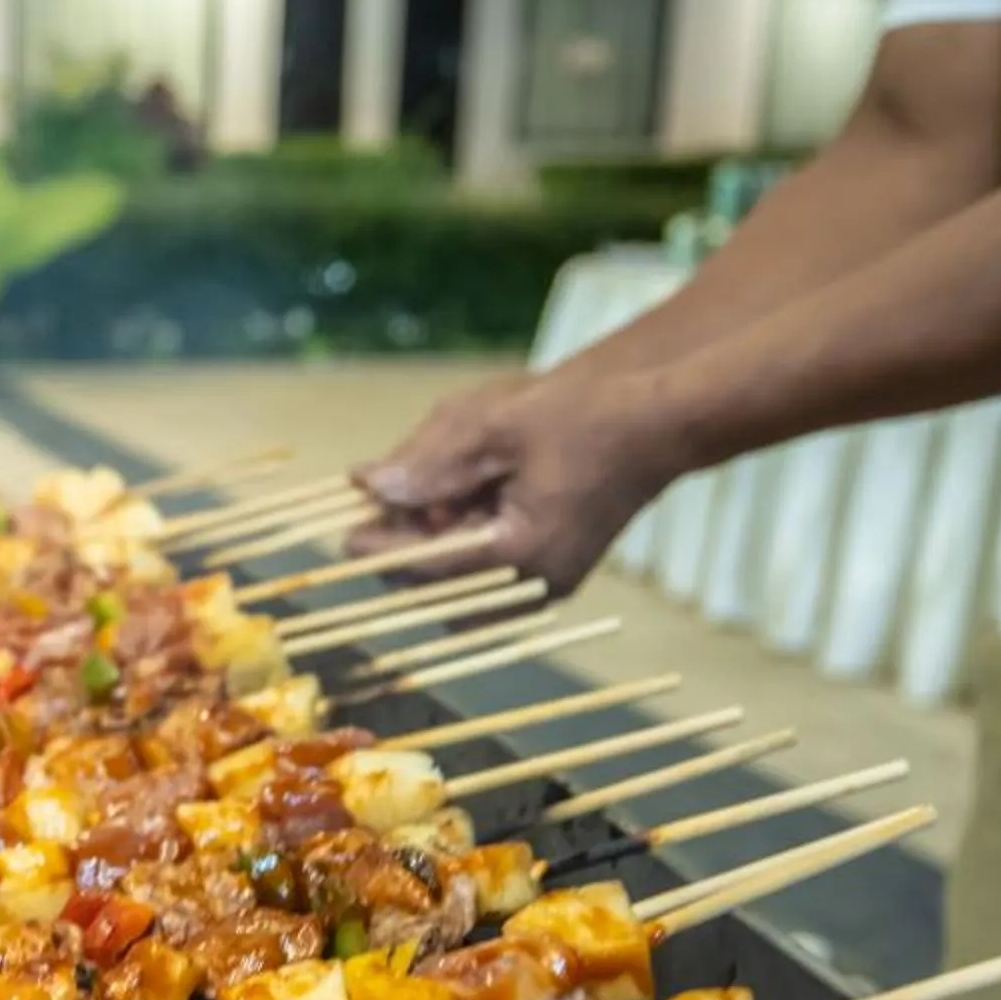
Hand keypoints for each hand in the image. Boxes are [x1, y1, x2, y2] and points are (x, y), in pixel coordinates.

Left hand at [346, 368, 689, 593]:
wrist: (658, 418)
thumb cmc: (583, 413)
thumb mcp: (495, 424)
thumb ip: (429, 461)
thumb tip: (366, 486)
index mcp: (520, 555)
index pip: (425, 571)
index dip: (377, 549)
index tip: (342, 530)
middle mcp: (533, 586)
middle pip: (437, 586)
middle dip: (407, 546)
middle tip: (391, 498)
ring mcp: (545, 586)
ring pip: (458, 583)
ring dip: (434, 543)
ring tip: (440, 490)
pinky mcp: (550, 573)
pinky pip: (486, 573)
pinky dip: (464, 541)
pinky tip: (470, 495)